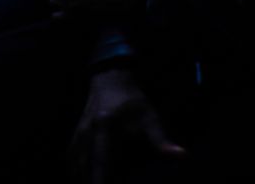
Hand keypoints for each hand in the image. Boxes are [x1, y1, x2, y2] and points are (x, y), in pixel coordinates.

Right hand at [70, 68, 185, 183]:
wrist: (111, 80)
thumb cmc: (133, 102)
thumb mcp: (150, 118)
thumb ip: (161, 140)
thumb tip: (183, 156)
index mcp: (105, 127)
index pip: (102, 163)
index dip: (101, 180)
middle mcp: (87, 131)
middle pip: (86, 168)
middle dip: (92, 182)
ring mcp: (79, 133)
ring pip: (76, 165)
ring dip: (83, 178)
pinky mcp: (75, 134)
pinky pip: (71, 158)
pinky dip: (75, 171)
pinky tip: (81, 178)